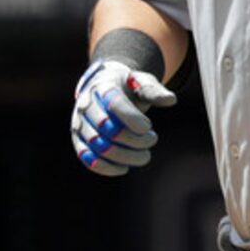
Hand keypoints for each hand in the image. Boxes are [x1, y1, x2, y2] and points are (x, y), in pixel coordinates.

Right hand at [71, 59, 176, 177]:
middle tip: (152, 139)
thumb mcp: (141, 82)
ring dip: (126, 156)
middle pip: (107, 127)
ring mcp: (79, 123)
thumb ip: (154, 91)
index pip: (114, 103)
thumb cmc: (127, 87)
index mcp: (103, 86)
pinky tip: (124, 168)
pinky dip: (106, 168)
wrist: (103, 89)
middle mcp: (86, 105)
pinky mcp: (78, 140)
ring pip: (99, 146)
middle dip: (134, 139)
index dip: (132, 118)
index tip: (148, 127)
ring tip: (144, 155)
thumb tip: (171, 100)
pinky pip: (87, 158)